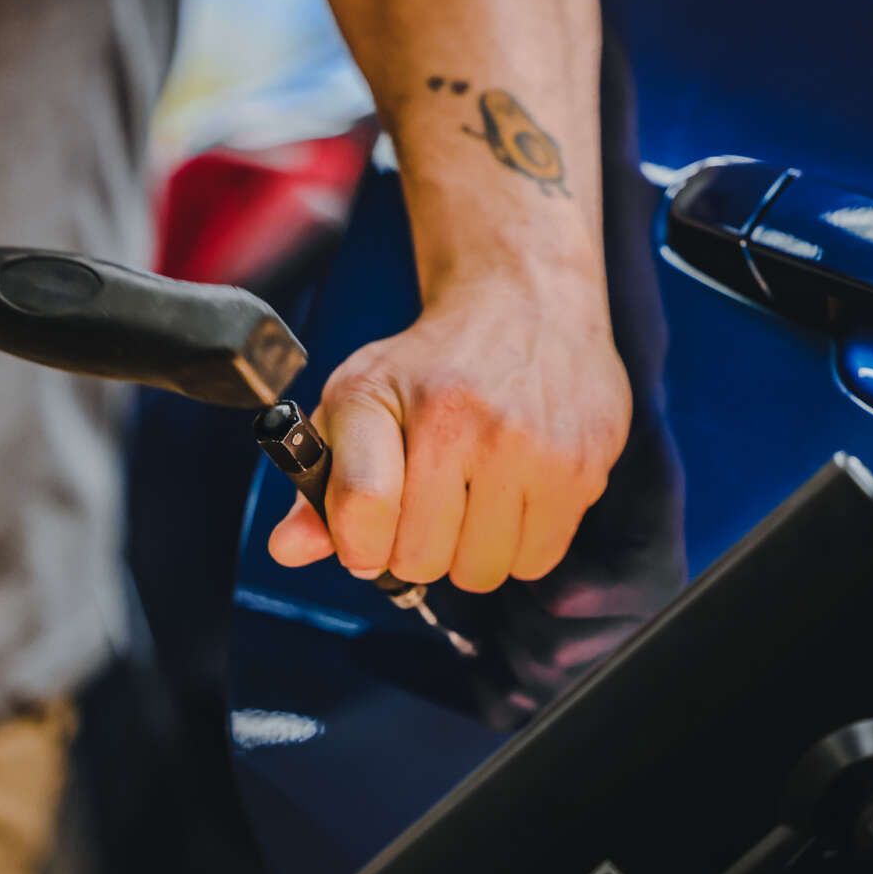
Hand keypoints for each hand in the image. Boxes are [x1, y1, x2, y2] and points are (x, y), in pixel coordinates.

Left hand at [267, 267, 630, 592]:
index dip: (357, 542)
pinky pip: (538, 559)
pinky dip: (520, 543)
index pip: (362, 511)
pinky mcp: (584, 465)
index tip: (366, 533)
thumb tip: (288, 550)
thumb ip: (319, 482)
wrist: (524, 302)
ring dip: (471, 550)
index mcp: (388, 398)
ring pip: (483, 570)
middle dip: (415, 546)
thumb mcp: (358, 400)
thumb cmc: (431, 363)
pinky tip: (513, 493)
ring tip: (473, 496)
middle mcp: (462, 419)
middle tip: (427, 503)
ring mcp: (532, 444)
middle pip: (422, 558)